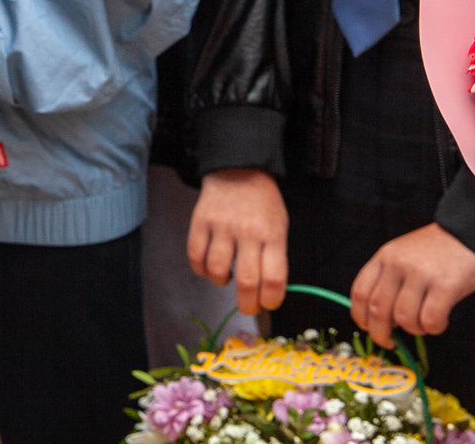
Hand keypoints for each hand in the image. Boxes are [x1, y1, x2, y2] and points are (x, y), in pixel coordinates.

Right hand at [189, 167, 289, 313]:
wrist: (238, 168)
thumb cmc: (263, 203)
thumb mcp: (279, 226)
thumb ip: (275, 256)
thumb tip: (267, 291)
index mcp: (273, 235)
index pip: (274, 279)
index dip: (271, 300)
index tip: (267, 304)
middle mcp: (248, 232)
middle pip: (247, 281)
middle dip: (247, 304)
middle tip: (247, 306)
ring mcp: (222, 226)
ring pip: (217, 271)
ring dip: (222, 283)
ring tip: (227, 278)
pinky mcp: (200, 221)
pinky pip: (195, 256)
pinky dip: (202, 270)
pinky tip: (210, 267)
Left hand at [350, 223, 474, 346]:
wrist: (473, 231)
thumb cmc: (439, 249)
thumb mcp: (405, 254)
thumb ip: (390, 279)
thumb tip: (380, 318)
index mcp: (385, 256)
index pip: (360, 292)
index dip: (360, 317)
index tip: (369, 329)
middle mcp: (398, 264)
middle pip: (378, 310)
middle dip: (382, 334)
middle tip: (391, 342)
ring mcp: (422, 274)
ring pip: (404, 318)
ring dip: (414, 329)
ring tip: (425, 322)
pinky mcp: (446, 285)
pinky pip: (431, 320)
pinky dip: (435, 328)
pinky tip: (441, 320)